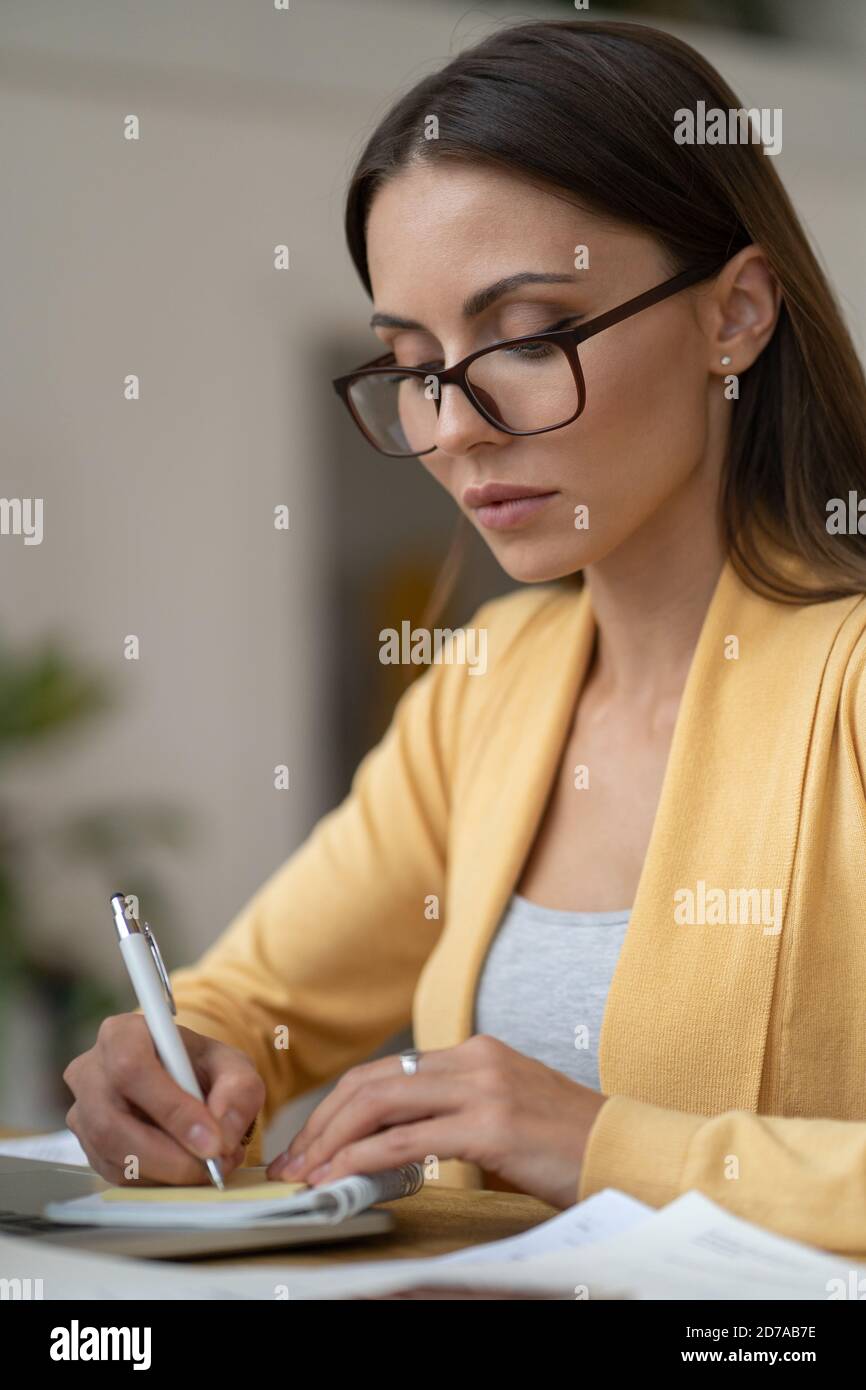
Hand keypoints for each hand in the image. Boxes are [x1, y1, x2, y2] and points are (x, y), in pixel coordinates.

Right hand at [63, 1013, 264, 1184]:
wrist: (182, 1080)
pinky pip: (114, 1173)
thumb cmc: (201, 1067)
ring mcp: (82, 1110)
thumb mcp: (233, 1066)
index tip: (212, 1140)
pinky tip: (184, 1169)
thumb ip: (239, 1091)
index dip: (170, 1109)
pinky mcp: (87, 1145)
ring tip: (208, 1167)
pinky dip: (155, 1180)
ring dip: (165, 1172)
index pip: (131, 1068)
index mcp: (122, 1034)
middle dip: (167, 1155)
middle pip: (111, 1121)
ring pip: (111, 1154)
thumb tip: (224, 1133)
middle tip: (213, 1166)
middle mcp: (90, 1070)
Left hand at [266, 1034, 607, 1208]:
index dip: (340, 1107)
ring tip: (307, 1178)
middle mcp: (474, 1060)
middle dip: (322, 1125)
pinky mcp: (491, 1126)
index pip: (387, 1073)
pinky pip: (407, 1141)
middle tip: (294, 1164)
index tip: (313, 1144)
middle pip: (372, 1083)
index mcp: (476, 1052)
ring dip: (331, 1143)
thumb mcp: (508, 1115)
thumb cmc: (570, 1146)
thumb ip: (456, 1117)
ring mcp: (482, 1089)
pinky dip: (363, 1159)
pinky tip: (343, 1180)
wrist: (629, 1153)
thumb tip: (394, 1147)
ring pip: (379, 1105)